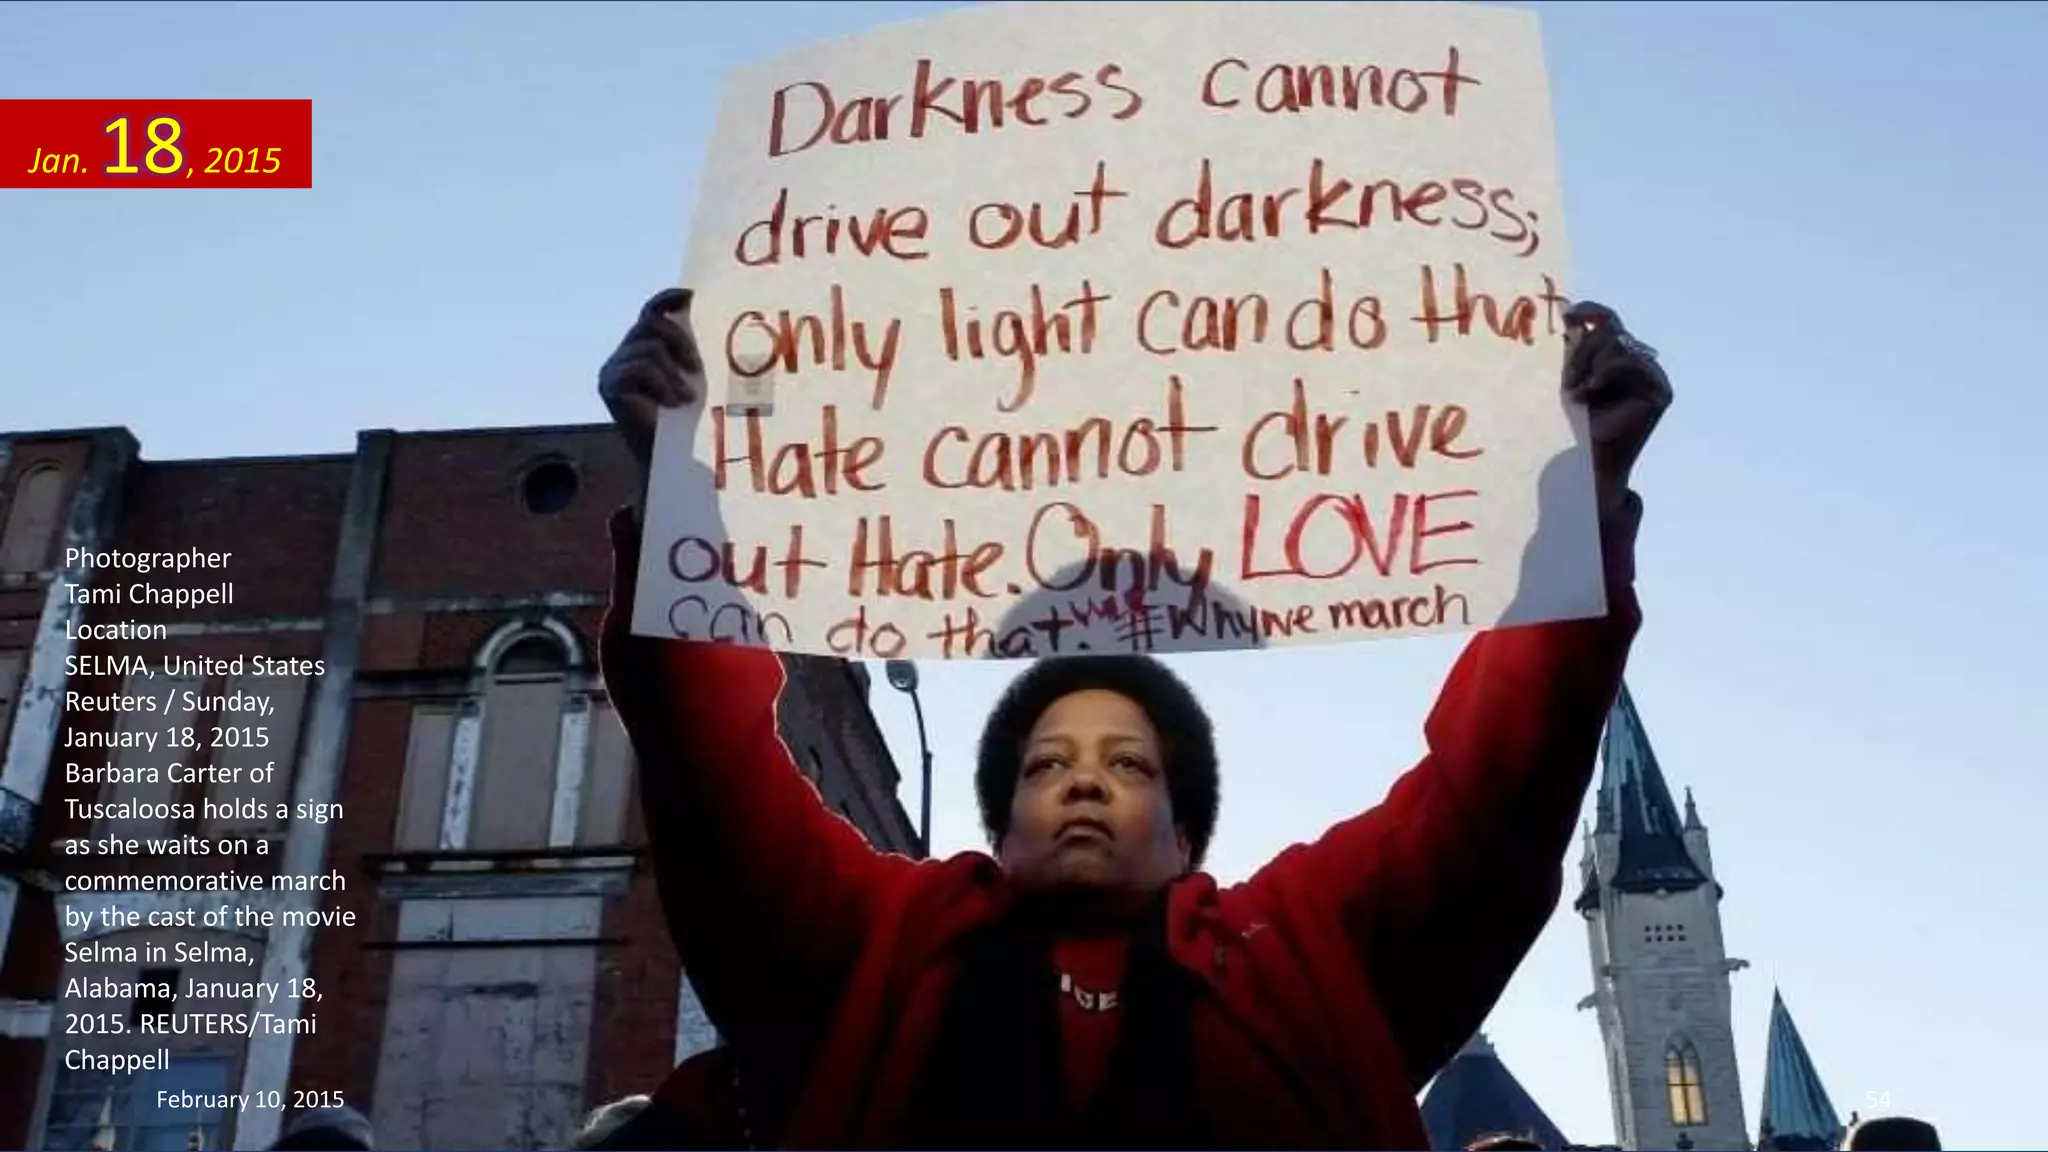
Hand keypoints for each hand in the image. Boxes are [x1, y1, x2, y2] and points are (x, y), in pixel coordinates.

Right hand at [599, 288, 704, 472]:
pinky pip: (639, 369)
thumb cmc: (684, 418)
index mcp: (641, 348)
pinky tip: (675, 403)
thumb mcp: (690, 378)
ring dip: (673, 372)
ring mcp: (611, 369)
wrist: (668, 456)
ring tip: (687, 396)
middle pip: (649, 324)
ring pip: (647, 349)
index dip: (667, 299)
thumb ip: (689, 353)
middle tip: (695, 368)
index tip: (691, 296)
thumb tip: (711, 322)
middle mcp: (622, 354)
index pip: (650, 311)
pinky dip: (662, 385)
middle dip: (678, 340)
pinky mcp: (608, 386)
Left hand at [1562, 301, 1671, 522]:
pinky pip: (1629, 361)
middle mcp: (1641, 362)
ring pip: (1618, 345)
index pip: (1610, 322)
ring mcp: (1654, 375)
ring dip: (1590, 366)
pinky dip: (1605, 373)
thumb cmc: (1577, 420)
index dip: (1592, 311)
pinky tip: (1594, 391)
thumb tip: (1571, 314)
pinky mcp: (1660, 390)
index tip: (1569, 314)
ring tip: (1580, 392)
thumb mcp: (1573, 377)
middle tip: (1569, 381)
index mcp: (1621, 357)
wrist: (1589, 458)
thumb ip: (1578, 348)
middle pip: (1611, 332)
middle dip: (1583, 352)